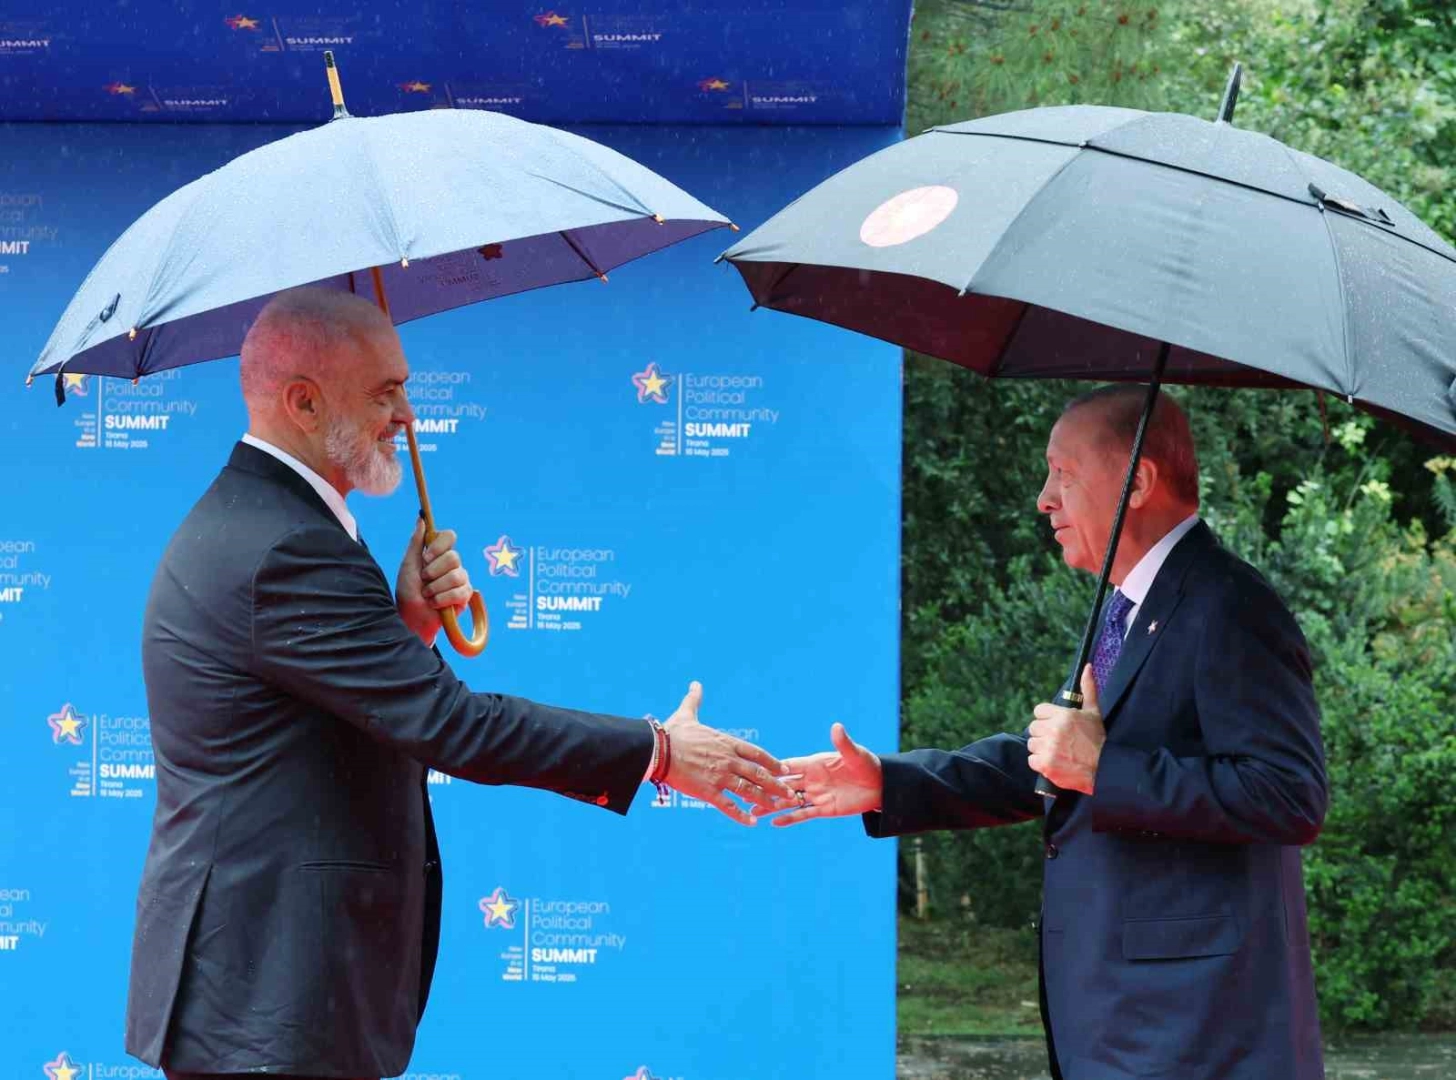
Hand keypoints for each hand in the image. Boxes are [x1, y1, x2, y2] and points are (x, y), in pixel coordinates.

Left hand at [396, 519, 472, 645]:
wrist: (411, 615)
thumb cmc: (408, 590)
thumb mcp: (408, 564)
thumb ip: (416, 541)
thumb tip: (421, 518)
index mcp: (439, 553)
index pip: (449, 536)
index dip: (439, 546)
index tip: (425, 558)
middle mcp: (453, 563)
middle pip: (454, 557)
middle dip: (434, 571)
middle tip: (424, 580)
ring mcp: (461, 579)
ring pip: (456, 575)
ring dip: (436, 588)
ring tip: (427, 595)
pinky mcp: (465, 595)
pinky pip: (460, 592)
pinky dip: (442, 599)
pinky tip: (435, 604)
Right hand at [662, 682, 795, 825]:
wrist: (656, 750)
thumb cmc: (671, 733)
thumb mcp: (687, 714)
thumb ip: (694, 700)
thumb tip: (695, 684)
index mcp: (726, 743)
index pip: (756, 753)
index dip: (772, 762)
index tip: (783, 769)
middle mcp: (728, 760)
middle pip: (759, 774)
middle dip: (776, 784)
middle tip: (790, 793)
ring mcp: (719, 777)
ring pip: (749, 791)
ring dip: (765, 799)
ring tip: (776, 808)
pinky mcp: (708, 792)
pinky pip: (728, 806)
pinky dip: (741, 815)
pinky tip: (751, 823)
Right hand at [758, 722, 882, 826]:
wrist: (881, 786)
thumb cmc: (868, 765)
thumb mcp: (855, 754)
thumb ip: (843, 743)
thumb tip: (836, 727)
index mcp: (815, 763)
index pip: (790, 766)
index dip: (774, 768)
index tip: (755, 770)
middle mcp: (812, 779)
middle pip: (784, 784)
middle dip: (766, 789)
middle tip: (746, 793)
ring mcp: (817, 794)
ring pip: (790, 801)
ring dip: (773, 805)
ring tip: (754, 810)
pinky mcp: (824, 808)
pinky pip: (804, 814)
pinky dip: (790, 818)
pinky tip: (774, 822)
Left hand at [1028, 664, 1105, 794]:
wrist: (1104, 769)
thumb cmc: (1098, 739)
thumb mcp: (1094, 712)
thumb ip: (1088, 689)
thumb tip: (1087, 667)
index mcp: (1063, 715)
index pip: (1039, 711)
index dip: (1047, 718)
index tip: (1056, 725)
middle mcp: (1053, 730)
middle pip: (1034, 728)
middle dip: (1044, 734)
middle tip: (1058, 740)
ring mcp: (1048, 748)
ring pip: (1032, 744)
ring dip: (1042, 748)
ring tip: (1058, 752)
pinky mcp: (1045, 765)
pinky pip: (1032, 760)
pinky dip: (1041, 763)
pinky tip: (1054, 762)